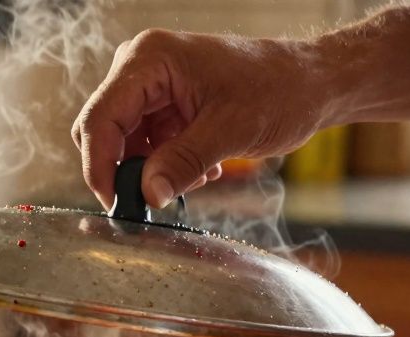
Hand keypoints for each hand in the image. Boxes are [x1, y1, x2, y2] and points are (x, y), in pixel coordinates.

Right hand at [72, 29, 332, 208]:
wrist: (309, 83)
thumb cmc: (279, 90)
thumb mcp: (229, 131)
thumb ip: (183, 162)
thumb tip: (147, 195)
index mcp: (150, 60)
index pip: (100, 118)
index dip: (99, 166)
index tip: (114, 204)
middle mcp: (142, 67)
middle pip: (104, 130)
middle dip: (125, 171)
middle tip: (152, 201)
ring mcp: (152, 86)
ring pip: (124, 143)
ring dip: (151, 171)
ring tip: (196, 177)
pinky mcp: (165, 105)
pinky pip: (147, 145)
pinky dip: (166, 165)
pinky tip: (201, 169)